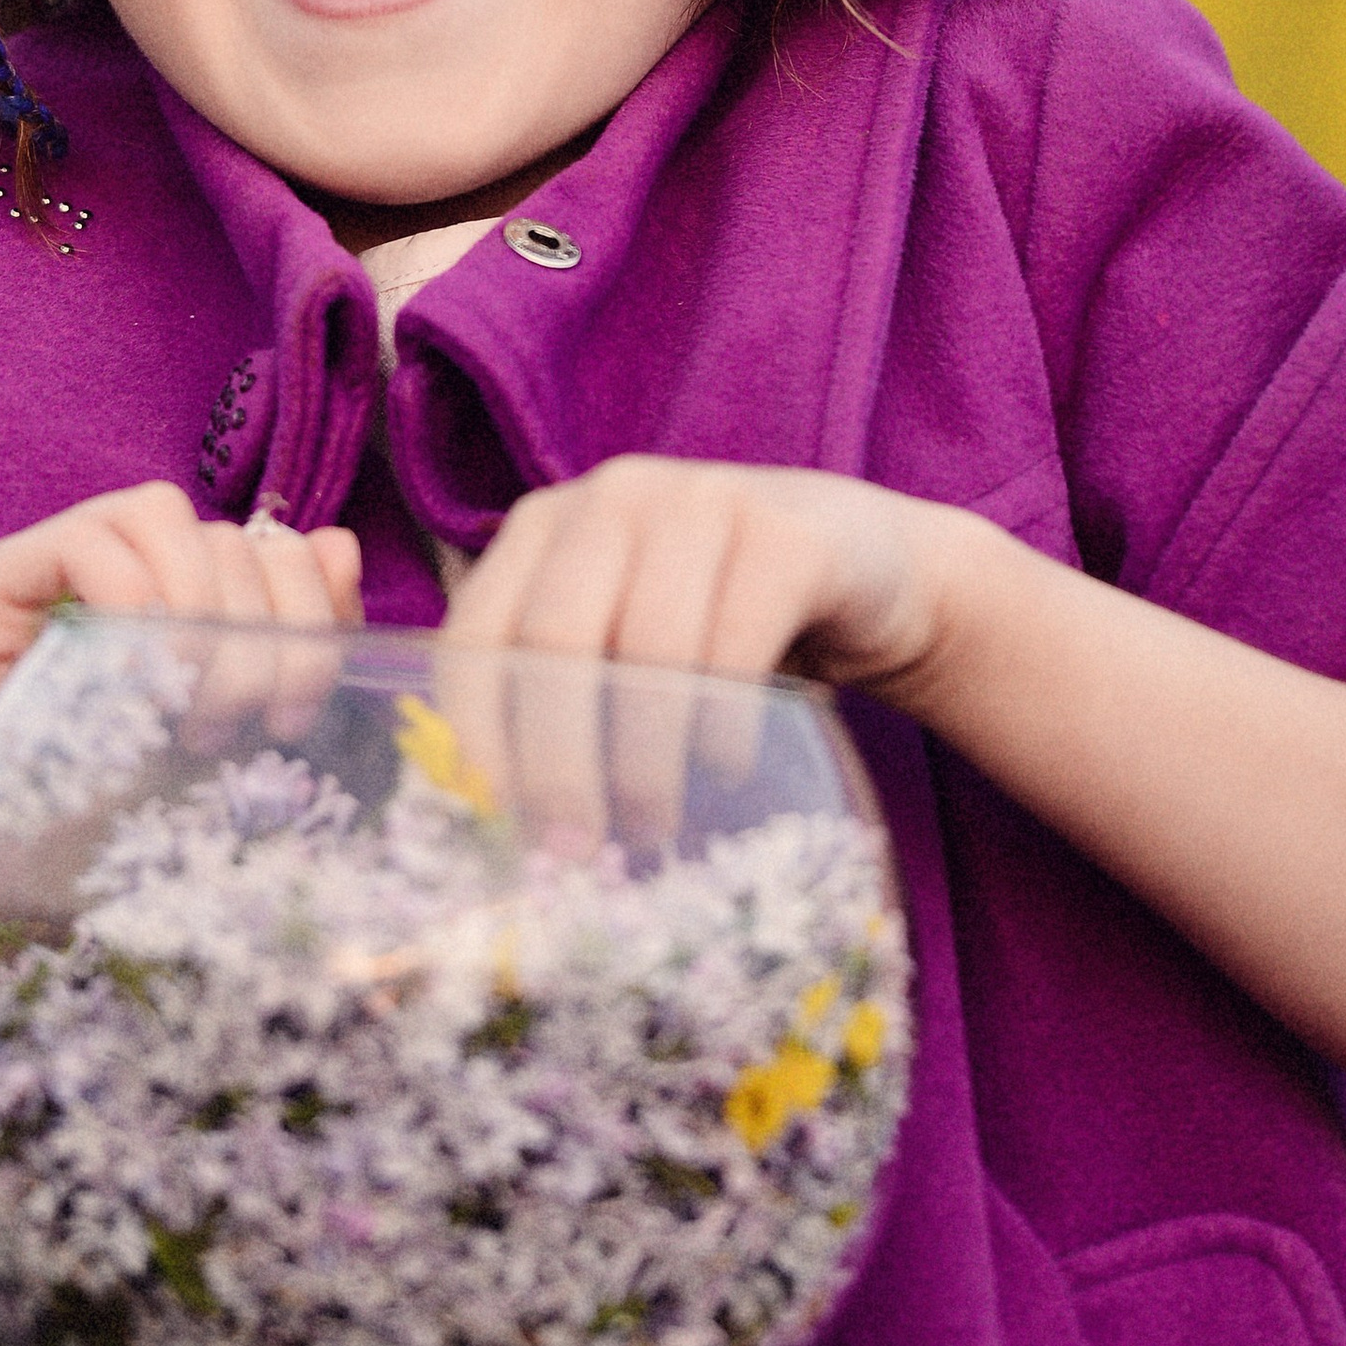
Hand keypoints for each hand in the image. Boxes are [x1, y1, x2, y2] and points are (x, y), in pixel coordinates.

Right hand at [0, 485, 362, 881]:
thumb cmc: (113, 830)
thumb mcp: (229, 736)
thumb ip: (288, 643)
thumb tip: (337, 543)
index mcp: (174, 593)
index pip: (267, 544)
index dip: (304, 607)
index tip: (293, 715)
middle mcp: (112, 565)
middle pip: (224, 533)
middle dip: (254, 632)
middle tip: (234, 728)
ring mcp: (43, 566)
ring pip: (160, 513)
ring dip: (196, 607)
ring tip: (186, 706)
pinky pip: (84, 543)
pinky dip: (130, 599)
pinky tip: (136, 680)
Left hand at [440, 459, 957, 844]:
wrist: (869, 566)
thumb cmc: (716, 618)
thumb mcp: (621, 633)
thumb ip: (554, 688)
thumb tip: (496, 816)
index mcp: (545, 523)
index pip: (477, 629)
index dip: (477, 730)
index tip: (496, 818)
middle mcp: (613, 495)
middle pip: (554, 641)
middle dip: (558, 762)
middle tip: (576, 849)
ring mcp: (703, 499)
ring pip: (646, 650)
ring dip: (644, 762)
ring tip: (652, 825)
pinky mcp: (787, 533)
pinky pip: (736, 648)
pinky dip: (723, 727)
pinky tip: (725, 767)